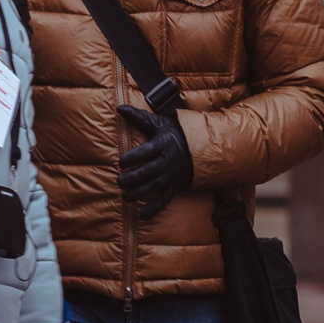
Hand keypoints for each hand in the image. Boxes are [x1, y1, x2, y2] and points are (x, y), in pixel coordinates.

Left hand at [116, 104, 192, 222]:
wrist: (204, 146)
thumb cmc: (176, 132)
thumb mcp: (159, 123)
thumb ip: (138, 117)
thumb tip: (119, 107)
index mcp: (164, 143)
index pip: (147, 151)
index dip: (134, 157)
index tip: (122, 162)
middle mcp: (169, 160)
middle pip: (149, 171)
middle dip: (134, 178)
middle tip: (120, 181)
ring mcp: (173, 174)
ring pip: (155, 186)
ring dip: (139, 193)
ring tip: (125, 196)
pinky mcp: (176, 186)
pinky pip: (165, 199)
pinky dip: (154, 208)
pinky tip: (142, 215)